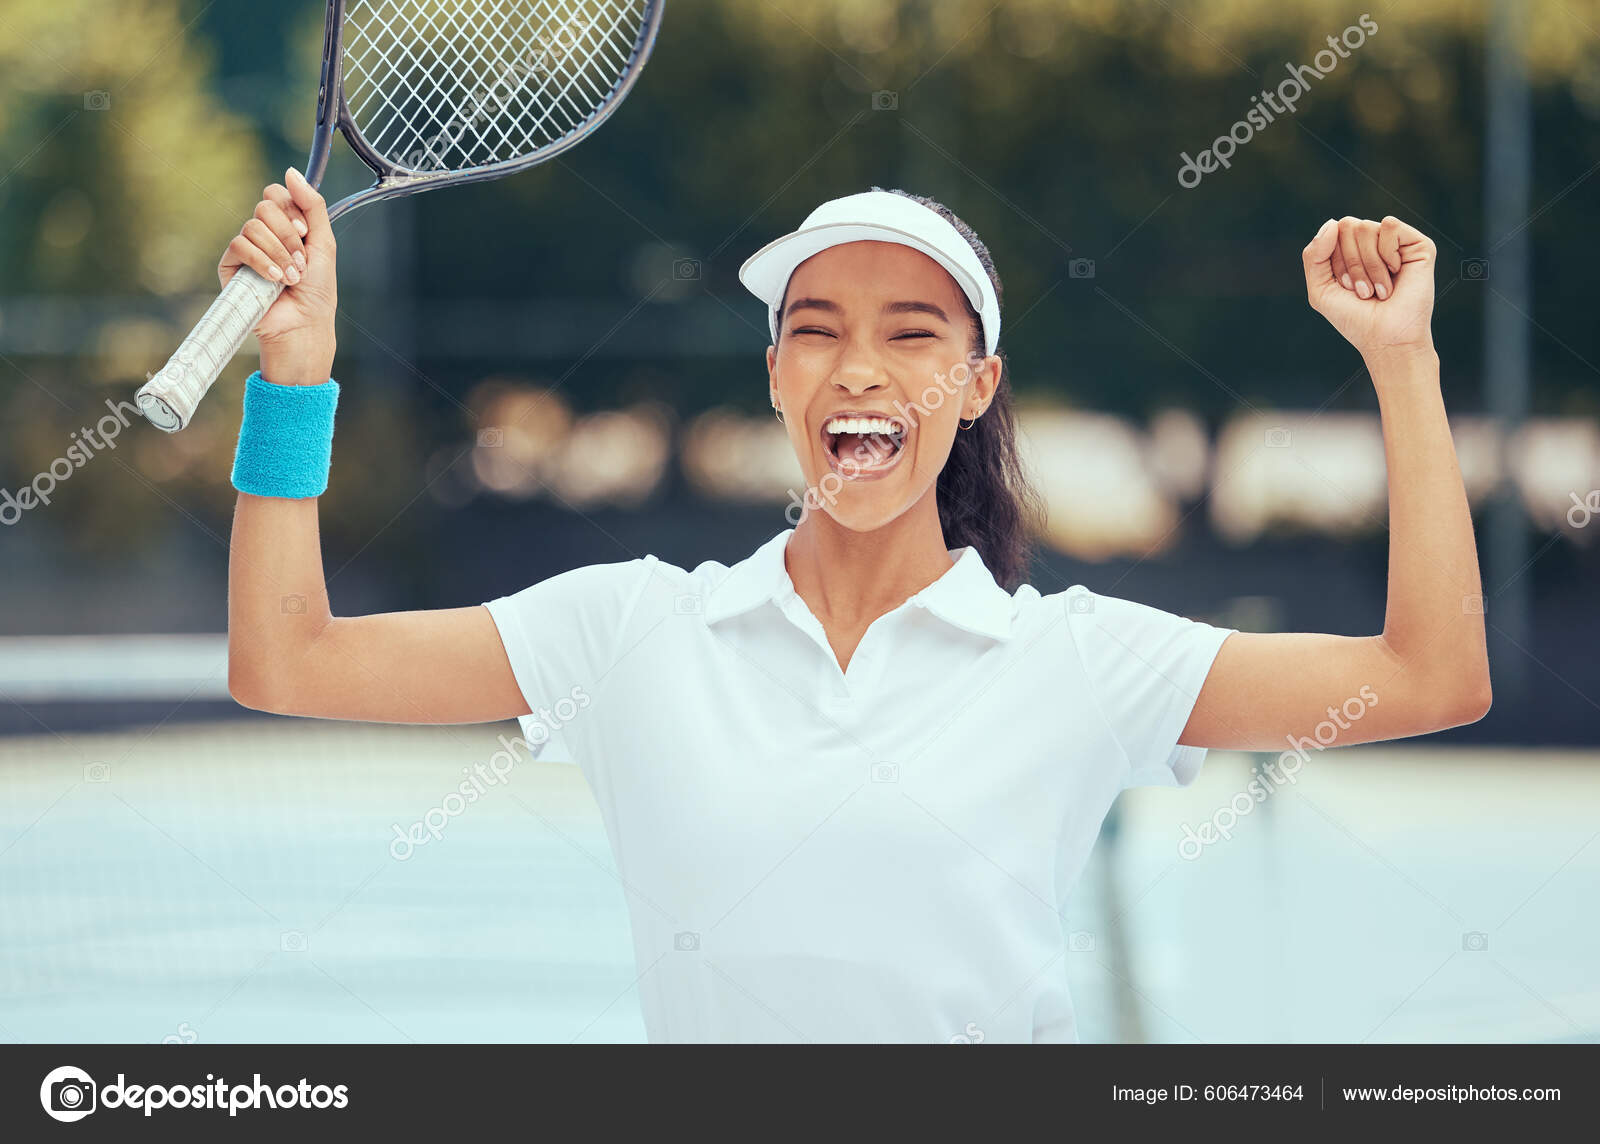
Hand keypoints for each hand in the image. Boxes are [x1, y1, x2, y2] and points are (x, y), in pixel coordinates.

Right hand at [218, 167, 337, 383]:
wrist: (304, 323)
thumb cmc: (317, 289)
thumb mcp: (323, 242)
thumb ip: (313, 205)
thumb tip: (291, 171)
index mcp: (284, 225)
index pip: (276, 194)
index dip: (291, 209)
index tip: (305, 233)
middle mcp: (263, 234)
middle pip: (264, 206)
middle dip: (288, 235)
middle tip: (300, 260)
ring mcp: (246, 249)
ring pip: (253, 226)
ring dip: (279, 252)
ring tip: (290, 277)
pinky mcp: (230, 266)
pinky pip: (239, 246)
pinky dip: (261, 261)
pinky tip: (274, 279)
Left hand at [1302, 215, 1435, 366]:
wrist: (1385, 338)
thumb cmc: (1354, 317)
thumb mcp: (1320, 288)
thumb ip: (1314, 255)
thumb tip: (1332, 222)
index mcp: (1351, 250)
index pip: (1332, 231)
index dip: (1334, 261)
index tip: (1347, 288)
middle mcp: (1374, 243)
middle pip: (1348, 225)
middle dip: (1350, 262)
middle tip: (1364, 290)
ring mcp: (1397, 243)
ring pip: (1366, 227)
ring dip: (1368, 265)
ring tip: (1379, 289)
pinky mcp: (1418, 244)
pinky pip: (1390, 225)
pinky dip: (1386, 253)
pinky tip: (1397, 272)